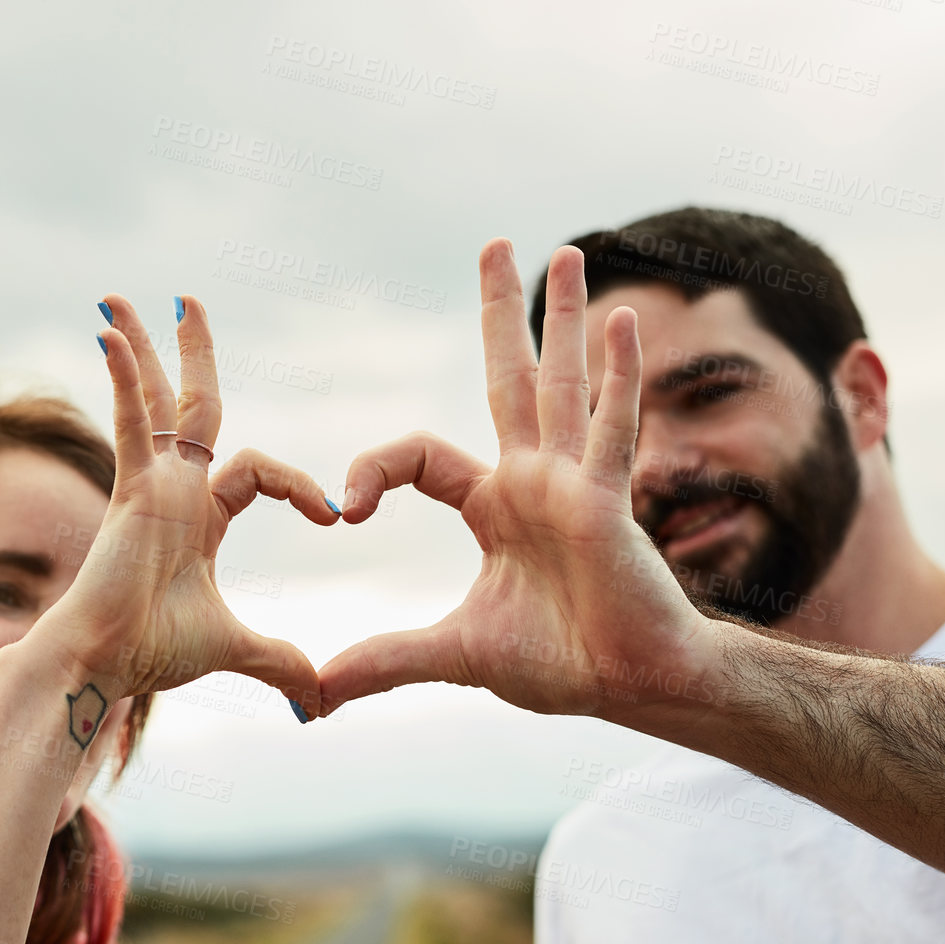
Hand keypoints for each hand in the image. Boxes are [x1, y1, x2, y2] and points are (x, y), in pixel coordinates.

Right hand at [30, 294, 339, 711]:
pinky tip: (112, 337)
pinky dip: (121, 380)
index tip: (335, 517)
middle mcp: (171, 488)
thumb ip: (275, 660)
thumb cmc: (152, 650)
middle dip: (188, 355)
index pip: (257, 472)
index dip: (300, 486)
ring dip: (142, 349)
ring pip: (152, 402)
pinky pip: (129, 424)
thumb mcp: (232, 646)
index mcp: (198, 514)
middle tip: (187, 303)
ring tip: (124, 298)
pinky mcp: (129, 489)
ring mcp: (147, 484)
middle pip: (189, 406)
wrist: (105, 662)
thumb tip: (317, 697)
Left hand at [315, 242, 710, 718]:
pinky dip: (617, 376)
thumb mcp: (454, 656)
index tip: (347, 508)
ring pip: (562, 385)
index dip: (376, 469)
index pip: (420, 455)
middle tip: (494, 246)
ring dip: (565, 318)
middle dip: (500, 314)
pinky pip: (611, 428)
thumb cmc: (562, 663)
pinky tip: (622, 322)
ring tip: (568, 252)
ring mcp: (575, 482)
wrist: (630, 687)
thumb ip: (386, 662)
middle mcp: (533, 479)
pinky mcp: (608, 501)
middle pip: (508, 378)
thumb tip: (314, 697)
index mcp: (493, 505)